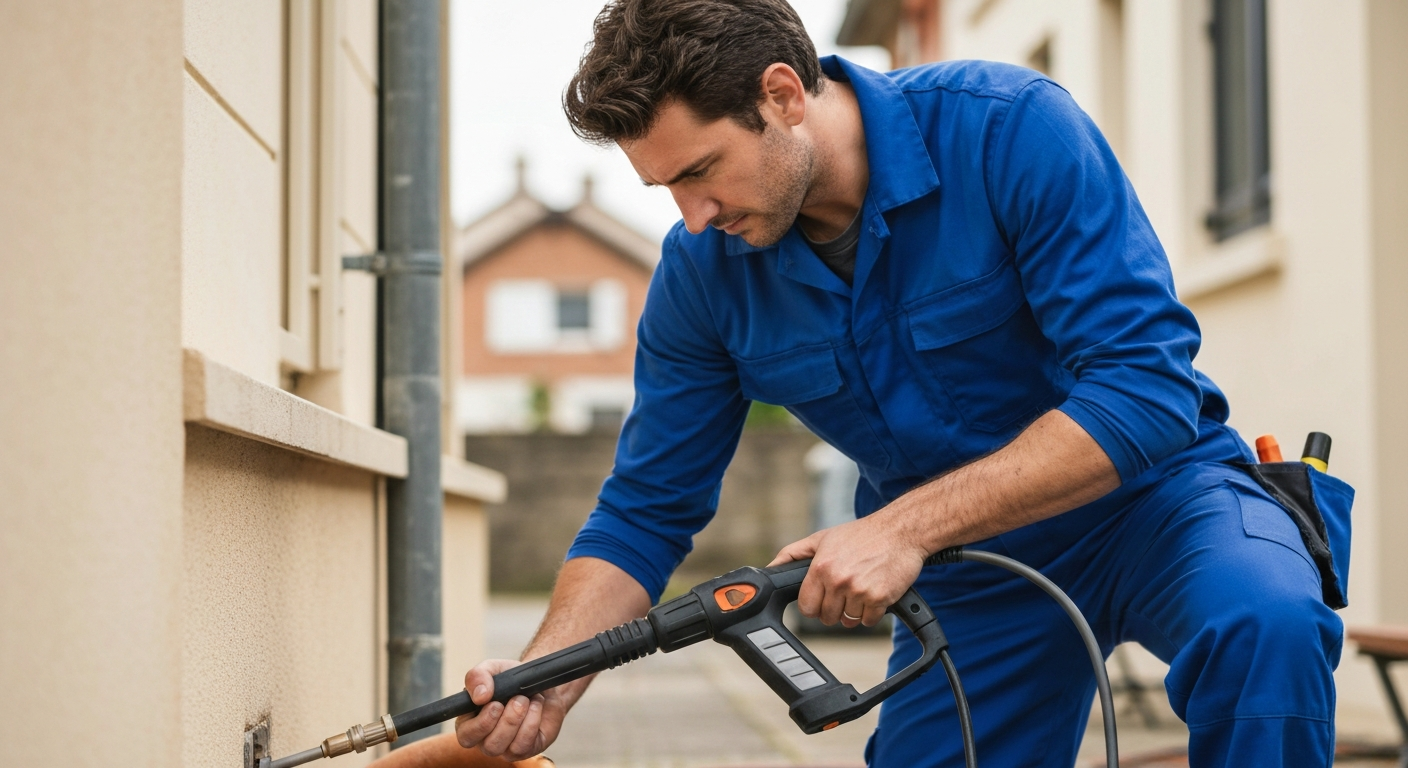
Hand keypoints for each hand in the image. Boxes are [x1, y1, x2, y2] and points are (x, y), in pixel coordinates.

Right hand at [455, 659, 567, 760]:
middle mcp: (486, 739)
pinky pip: (524, 745)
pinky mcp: (526, 749)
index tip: (495, 703)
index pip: (466, 736)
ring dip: (519, 719)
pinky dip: (532, 722)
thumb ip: (478, 676)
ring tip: (526, 699)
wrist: (540, 681)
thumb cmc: (511, 680)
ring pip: (506, 747)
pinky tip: (535, 707)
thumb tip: (479, 696)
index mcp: (471, 722)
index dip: (479, 724)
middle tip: (517, 699)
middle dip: (506, 721)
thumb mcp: (492, 669)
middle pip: (488, 745)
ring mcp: (506, 747)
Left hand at [768, 511, 927, 628]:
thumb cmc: (861, 534)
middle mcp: (838, 580)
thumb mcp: (822, 538)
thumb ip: (793, 553)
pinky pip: (868, 621)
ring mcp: (859, 591)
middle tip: (845, 592)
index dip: (814, 606)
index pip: (807, 607)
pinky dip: (871, 613)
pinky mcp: (880, 598)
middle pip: (827, 617)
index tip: (822, 599)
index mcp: (821, 568)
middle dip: (834, 609)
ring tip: (861, 590)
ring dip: (854, 611)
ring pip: (848, 621)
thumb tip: (771, 569)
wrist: (900, 531)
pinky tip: (874, 594)